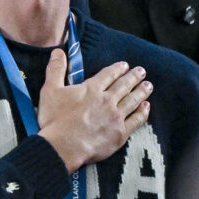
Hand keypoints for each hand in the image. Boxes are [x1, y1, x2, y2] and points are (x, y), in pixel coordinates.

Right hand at [35, 50, 151, 169]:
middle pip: (124, 85)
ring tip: (148, 85)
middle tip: (142, 71)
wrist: (62, 147)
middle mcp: (107, 100)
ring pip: (133, 100)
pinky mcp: (120, 134)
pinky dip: (142, 113)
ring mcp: (115, 117)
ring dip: (141, 92)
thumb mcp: (50, 90)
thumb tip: (58, 52)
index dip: (118, 69)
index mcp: (92, 89)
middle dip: (134, 77)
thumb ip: (56, 69)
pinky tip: (146, 107)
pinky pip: (136, 120)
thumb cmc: (54, 120)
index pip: (109, 75)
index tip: (124, 65)